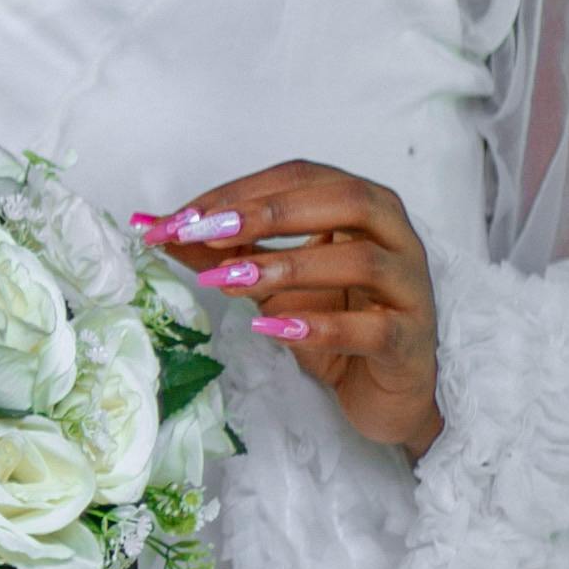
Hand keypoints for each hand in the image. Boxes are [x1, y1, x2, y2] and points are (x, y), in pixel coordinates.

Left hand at [140, 162, 441, 456]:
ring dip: (289, 266)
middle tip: (207, 232)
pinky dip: (320, 327)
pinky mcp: (410, 339)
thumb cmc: (334, 323)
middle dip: (270, 212)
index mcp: (362, 208)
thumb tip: (159, 228)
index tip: (183, 218)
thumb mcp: (271, 284)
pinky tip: (271, 330)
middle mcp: (395, 235)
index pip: (302, 179)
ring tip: (229, 280)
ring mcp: (409, 286)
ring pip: (361, 260)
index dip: (242, 192)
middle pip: (344, 200)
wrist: (383, 390)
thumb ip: (226, 252)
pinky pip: (372, 328)